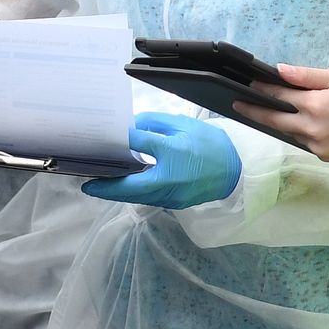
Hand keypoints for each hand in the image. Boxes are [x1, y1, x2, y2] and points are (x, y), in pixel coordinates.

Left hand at [81, 113, 240, 209]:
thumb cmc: (211, 145)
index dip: (119, 145)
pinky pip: (148, 198)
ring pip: (138, 197)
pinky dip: (134, 192)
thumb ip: (154, 126)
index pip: (136, 149)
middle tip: (88, 184)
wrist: (239, 170)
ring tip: (101, 183)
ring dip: (118, 192)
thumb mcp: (182, 127)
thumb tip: (130, 130)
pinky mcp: (175, 203)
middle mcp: (168, 184)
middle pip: (129, 189)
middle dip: (107, 188)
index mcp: (171, 158)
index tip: (100, 144)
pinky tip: (126, 184)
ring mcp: (171, 197)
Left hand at [234, 64, 328, 163]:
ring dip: (282, 121)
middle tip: (239, 105)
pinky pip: (307, 142)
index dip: (262, 89)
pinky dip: (303, 131)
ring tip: (272, 110)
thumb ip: (309, 76)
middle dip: (255, 111)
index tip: (247, 86)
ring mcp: (317, 145)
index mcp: (315, 105)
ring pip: (291, 131)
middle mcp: (311, 128)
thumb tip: (281, 70)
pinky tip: (306, 124)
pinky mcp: (326, 156)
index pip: (279, 95)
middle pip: (274, 119)